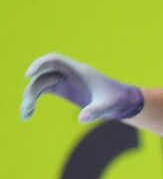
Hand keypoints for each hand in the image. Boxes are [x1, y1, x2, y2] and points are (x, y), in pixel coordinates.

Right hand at [21, 52, 143, 123]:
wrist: (122, 101)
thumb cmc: (116, 100)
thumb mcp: (107, 106)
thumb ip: (95, 111)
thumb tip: (82, 119)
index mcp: (79, 71)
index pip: (55, 60)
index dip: (40, 64)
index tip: (28, 75)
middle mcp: (69, 73)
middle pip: (44, 75)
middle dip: (33, 89)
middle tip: (27, 107)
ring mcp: (65, 81)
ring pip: (41, 84)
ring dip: (30, 97)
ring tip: (25, 115)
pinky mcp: (64, 90)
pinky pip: (44, 90)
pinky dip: (35, 100)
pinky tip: (28, 114)